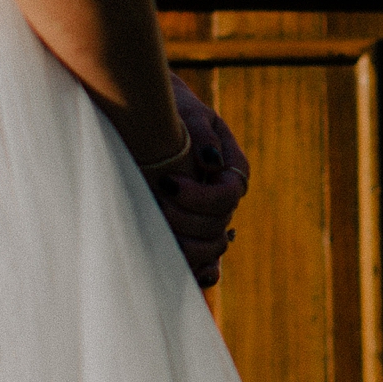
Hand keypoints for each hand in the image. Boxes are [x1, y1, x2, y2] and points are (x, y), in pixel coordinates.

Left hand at [144, 72, 250, 287]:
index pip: (228, 195)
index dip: (201, 197)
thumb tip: (210, 162)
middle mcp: (224, 194)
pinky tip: (183, 272)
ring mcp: (209, 214)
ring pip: (213, 247)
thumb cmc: (171, 108)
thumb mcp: (187, 112)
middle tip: (155, 201)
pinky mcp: (191, 228)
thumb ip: (201, 133)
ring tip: (156, 230)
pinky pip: (206, 260)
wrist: (150, 113)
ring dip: (187, 247)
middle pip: (219, 225)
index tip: (168, 182)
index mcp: (232, 166)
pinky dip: (199, 270)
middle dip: (186, 220)